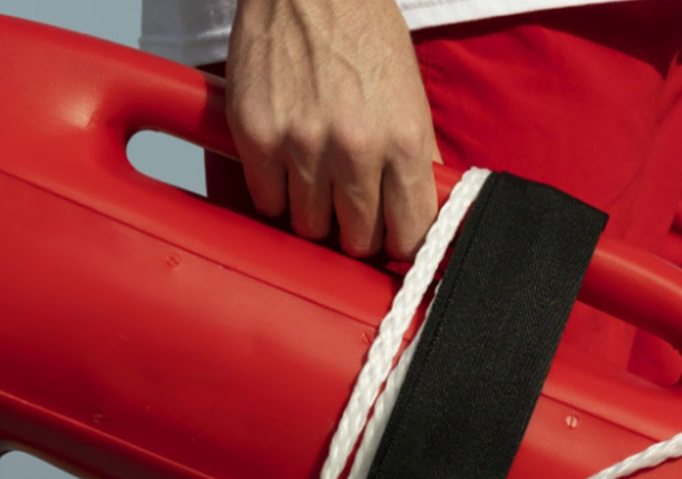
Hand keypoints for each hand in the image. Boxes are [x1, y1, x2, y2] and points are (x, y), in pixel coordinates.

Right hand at [227, 0, 437, 258]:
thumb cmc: (363, 33)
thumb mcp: (410, 94)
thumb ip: (416, 155)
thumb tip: (425, 209)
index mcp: (403, 139)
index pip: (410, 233)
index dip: (402, 243)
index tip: (394, 240)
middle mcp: (354, 148)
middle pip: (358, 239)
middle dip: (359, 233)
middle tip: (354, 215)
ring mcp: (301, 144)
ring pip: (309, 226)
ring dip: (315, 215)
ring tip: (320, 188)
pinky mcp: (256, 135)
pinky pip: (267, 201)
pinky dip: (277, 194)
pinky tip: (288, 172)